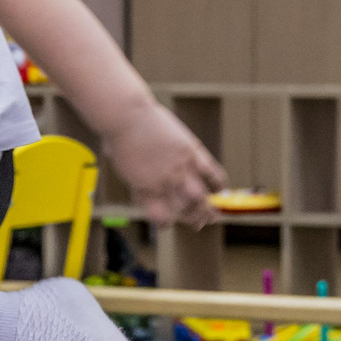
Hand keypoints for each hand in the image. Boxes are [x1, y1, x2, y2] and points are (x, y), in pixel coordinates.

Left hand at [105, 101, 223, 228]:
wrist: (126, 116)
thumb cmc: (119, 139)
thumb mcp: (124, 170)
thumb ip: (138, 185)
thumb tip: (145, 194)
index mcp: (145, 191)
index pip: (161, 218)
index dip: (165, 224)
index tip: (167, 222)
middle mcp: (164, 184)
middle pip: (186, 211)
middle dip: (194, 220)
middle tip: (198, 224)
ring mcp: (179, 169)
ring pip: (200, 197)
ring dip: (208, 209)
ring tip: (213, 214)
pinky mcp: (190, 152)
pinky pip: (211, 172)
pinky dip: (219, 182)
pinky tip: (221, 188)